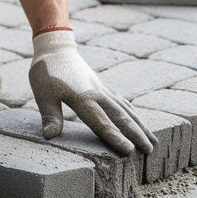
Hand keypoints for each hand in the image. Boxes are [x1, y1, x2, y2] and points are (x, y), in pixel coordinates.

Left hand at [29, 29, 157, 155]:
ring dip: (140, 125)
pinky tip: (139, 120)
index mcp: (83, 98)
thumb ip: (50, 115)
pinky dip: (133, 112)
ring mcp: (102, 90)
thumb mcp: (42, 93)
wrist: (55, 46)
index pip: (101, 122)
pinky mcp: (102, 87)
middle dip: (136, 134)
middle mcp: (97, 94)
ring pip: (126, 110)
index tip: (130, 150)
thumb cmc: (46, 72)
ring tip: (154, 141)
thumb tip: (50, 136)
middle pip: (120, 117)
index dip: (115, 137)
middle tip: (150, 151)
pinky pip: (122, 102)